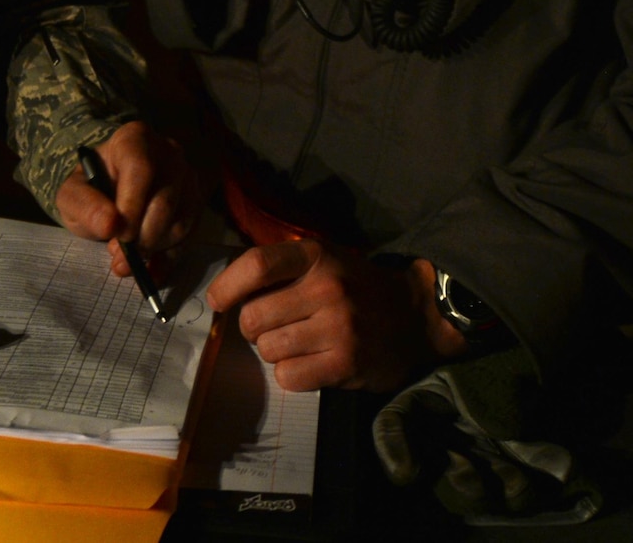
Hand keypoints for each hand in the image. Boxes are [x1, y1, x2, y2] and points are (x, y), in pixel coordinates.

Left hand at [56, 120, 200, 277]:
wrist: (106, 190)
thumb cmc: (90, 187)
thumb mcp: (72, 194)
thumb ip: (85, 205)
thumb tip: (110, 225)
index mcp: (134, 139)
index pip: (141, 169)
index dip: (131, 206)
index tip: (116, 234)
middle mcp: (169, 153)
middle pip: (164, 202)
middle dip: (140, 237)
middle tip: (117, 255)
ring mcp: (187, 178)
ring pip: (180, 223)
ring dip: (152, 249)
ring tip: (124, 256)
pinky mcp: (195, 204)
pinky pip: (189, 238)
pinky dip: (167, 259)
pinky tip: (148, 270)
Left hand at [205, 241, 464, 390]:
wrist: (415, 315)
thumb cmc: (355, 286)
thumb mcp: (323, 260)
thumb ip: (280, 269)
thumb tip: (222, 294)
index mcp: (315, 255)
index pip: (257, 265)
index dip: (227, 286)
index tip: (216, 302)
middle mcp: (326, 288)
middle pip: (252, 317)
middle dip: (252, 328)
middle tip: (271, 327)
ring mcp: (339, 327)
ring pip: (267, 349)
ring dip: (273, 351)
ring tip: (297, 343)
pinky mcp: (346, 364)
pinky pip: (288, 377)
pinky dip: (290, 374)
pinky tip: (309, 363)